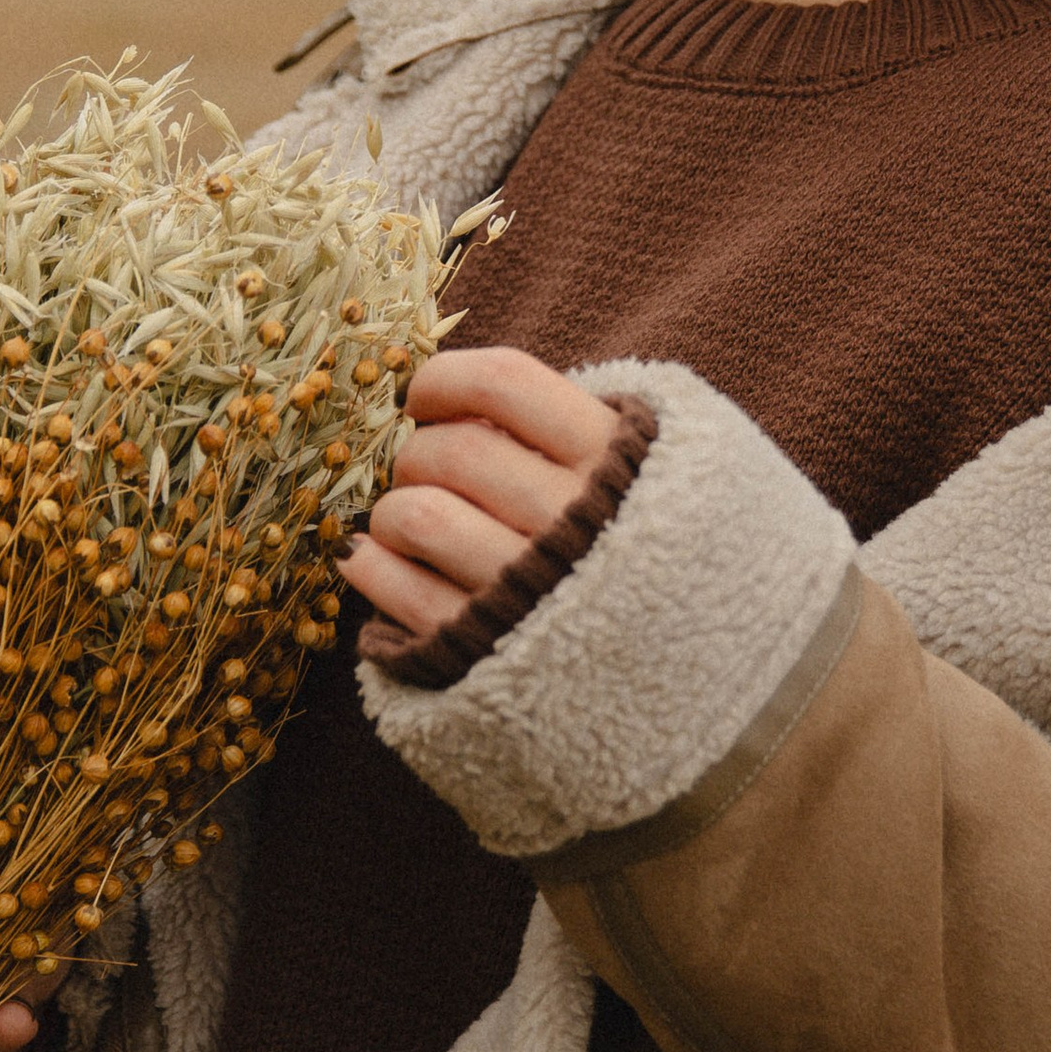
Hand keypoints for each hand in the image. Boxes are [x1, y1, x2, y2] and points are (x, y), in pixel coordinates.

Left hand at [338, 346, 621, 653]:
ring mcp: (529, 591)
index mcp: (611, 462)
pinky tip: (377, 559)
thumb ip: (558, 430)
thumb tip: (443, 398)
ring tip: (403, 521)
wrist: (678, 670)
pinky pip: (400, 590)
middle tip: (424, 473)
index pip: (503, 382)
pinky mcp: (484, 651)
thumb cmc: (632, 552)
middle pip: (454, 450)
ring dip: (391, 512)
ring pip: (418, 516)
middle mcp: (575, 523)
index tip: (425, 400)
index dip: (443, 381)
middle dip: (416, 453)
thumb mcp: (633, 474)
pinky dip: (372, 566)